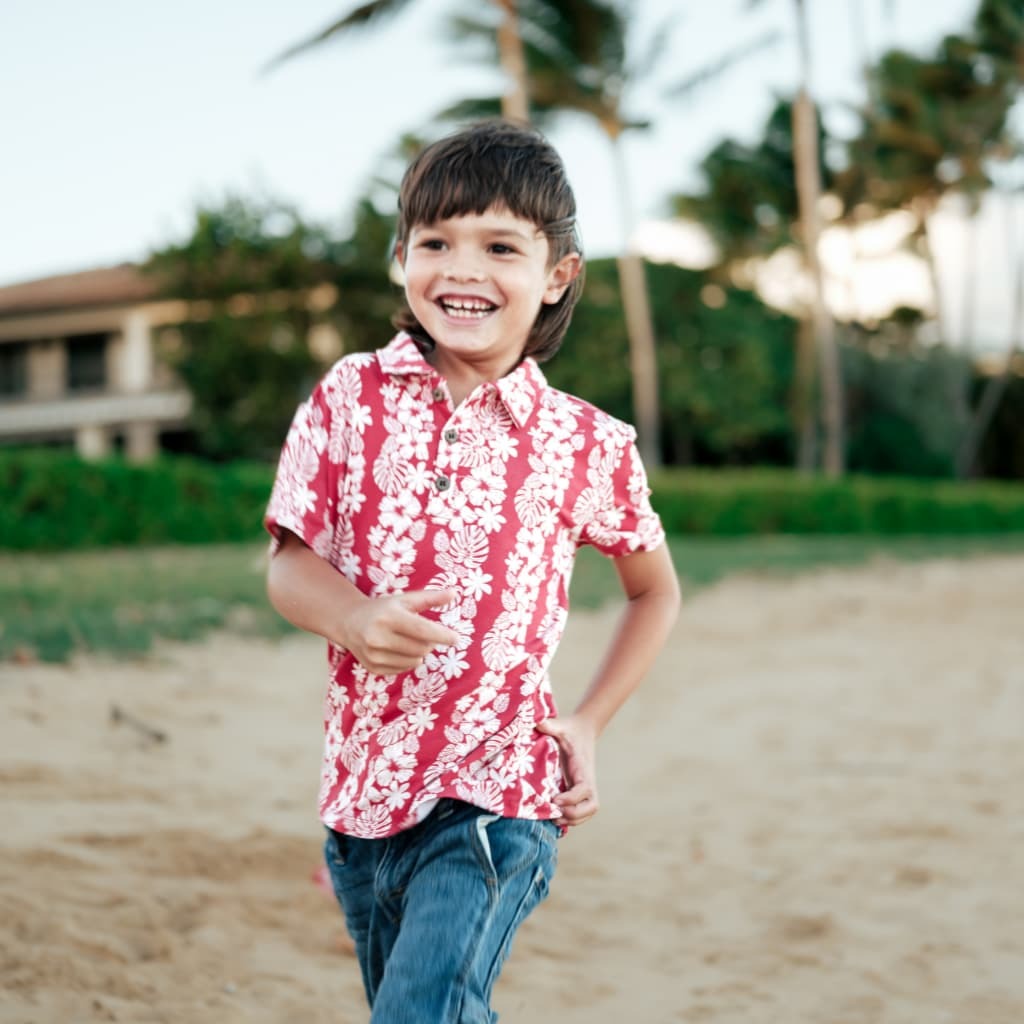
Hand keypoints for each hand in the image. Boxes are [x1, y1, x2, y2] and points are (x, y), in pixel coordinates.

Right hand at [342, 589, 457, 675]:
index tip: (456, 639)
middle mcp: (378, 637)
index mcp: (388, 617)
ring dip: (420, 652)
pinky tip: (397, 649)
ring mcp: (374, 654)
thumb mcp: (405, 600)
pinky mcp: (372, 668)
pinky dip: (408, 661)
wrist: (349, 622)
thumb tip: (454, 594)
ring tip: (408, 640)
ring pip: (415, 661)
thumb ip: (430, 598)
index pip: (422, 630)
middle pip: (421, 648)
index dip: (441, 635)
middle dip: (429, 642)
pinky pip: (403, 669)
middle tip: (423, 634)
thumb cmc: (384, 609)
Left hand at [536, 715, 598, 827]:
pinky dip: (571, 819)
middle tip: (552, 814)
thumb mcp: (560, 725)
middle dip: (573, 814)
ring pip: (587, 812)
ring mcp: (585, 788)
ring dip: (572, 820)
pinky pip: (581, 811)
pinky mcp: (579, 792)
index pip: (584, 788)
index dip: (572, 798)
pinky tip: (553, 817)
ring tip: (552, 818)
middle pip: (591, 806)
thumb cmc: (569, 730)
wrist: (582, 731)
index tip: (554, 800)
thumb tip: (538, 723)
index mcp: (582, 767)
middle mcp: (587, 780)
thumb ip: (550, 725)